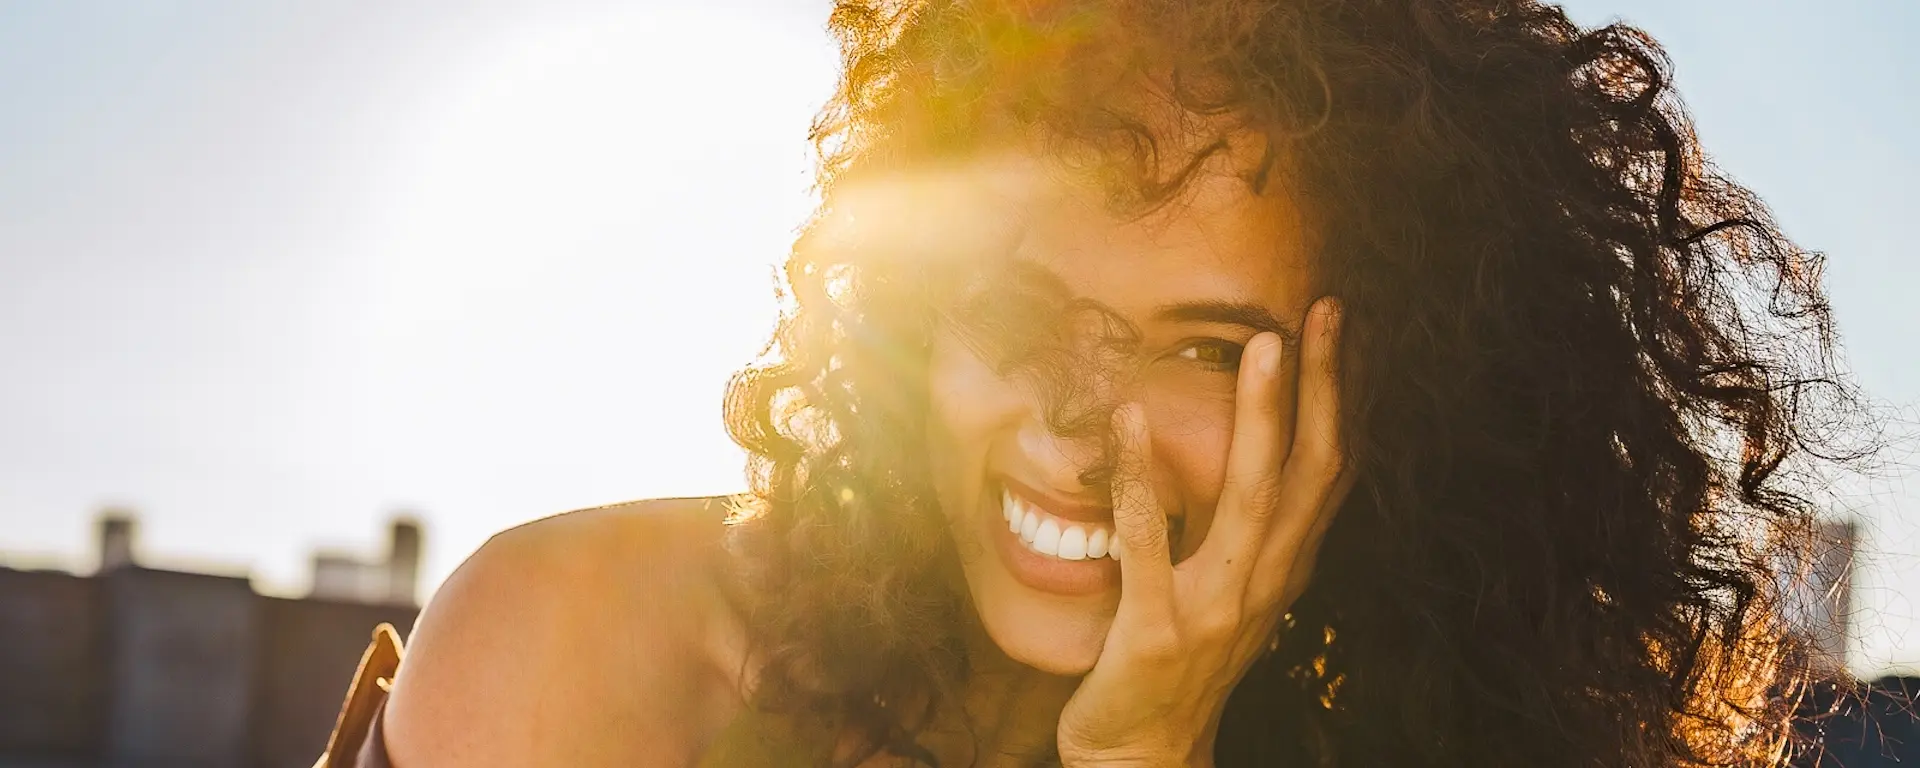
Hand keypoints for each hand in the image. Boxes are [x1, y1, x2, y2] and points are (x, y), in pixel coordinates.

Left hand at [1055, 298, 1351, 767]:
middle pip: (1311, 473)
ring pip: (1254, 500)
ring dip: (1262, 419)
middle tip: (1324, 312)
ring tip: (1262, 346)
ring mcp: (1217, 609)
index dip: (1341, 398)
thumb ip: (1244, 531)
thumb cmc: (1180, 665)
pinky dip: (1140, 479)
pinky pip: (1150, 545)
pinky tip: (1125, 420)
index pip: (1330, 470)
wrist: (1143, 757)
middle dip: (1322, 388)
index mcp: (1283, 570)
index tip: (1341, 324)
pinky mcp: (1158, 633)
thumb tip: (1250, 451)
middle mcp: (1265, 585)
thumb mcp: (1230, 592)